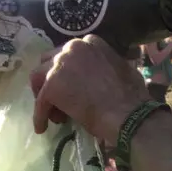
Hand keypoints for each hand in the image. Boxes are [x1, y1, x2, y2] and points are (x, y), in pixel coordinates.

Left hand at [30, 34, 149, 144]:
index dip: (68, 73)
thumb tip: (106, 75)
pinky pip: (40, 101)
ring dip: (44, 96)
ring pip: (39, 78)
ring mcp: (60, 64)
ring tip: (54, 115)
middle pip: (49, 62)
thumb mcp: (123, 70)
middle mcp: (72, 47)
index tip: (73, 88)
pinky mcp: (52, 85)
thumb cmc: (132, 98)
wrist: (128, 114)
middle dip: (52, 81)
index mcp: (91, 42)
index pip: (69, 55)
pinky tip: (42, 128)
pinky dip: (39, 115)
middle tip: (60, 102)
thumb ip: (108, 66)